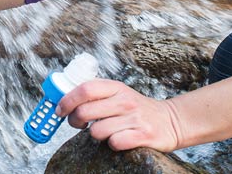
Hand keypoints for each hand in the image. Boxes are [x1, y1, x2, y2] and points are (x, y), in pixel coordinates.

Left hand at [55, 79, 183, 151]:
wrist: (171, 121)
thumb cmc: (138, 109)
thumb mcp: (119, 94)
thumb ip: (97, 94)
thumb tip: (65, 99)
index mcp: (116, 87)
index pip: (85, 89)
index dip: (67, 100)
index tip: (60, 110)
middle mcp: (125, 100)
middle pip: (85, 111)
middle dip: (74, 121)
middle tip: (77, 124)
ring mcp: (134, 118)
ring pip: (97, 131)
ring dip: (95, 134)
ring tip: (104, 132)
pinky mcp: (143, 135)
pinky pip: (115, 143)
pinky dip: (112, 144)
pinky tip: (118, 140)